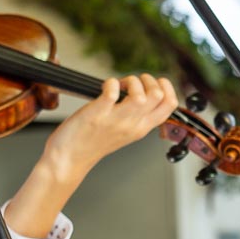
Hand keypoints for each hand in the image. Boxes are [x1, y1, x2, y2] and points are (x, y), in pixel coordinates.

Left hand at [42, 74, 177, 183]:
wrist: (69, 158)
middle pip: (159, 96)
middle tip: (132, 83)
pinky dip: (111, 83)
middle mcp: (133, 124)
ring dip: (131, 81)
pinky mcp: (97, 114)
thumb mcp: (124, 132)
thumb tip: (140, 94)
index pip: (170, 105)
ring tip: (120, 84)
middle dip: (148, 80)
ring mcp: (116, 119)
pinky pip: (112, 93)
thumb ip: (135, 116)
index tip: (154, 82)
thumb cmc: (91, 142)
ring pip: (142, 95)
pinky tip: (105, 87)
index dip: (167, 88)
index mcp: (141, 128)